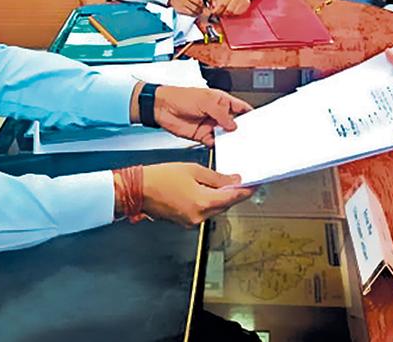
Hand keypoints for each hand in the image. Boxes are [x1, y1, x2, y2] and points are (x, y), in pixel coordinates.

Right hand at [141, 163, 255, 226]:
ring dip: (221, 197)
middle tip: (241, 181)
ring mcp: (191, 221)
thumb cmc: (160, 178)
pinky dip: (208, 201)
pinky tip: (207, 190)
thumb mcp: (193, 170)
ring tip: (223, 183)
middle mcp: (199, 217)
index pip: (233, 198)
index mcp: (203, 203)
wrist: (138, 189)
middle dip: (233, 194)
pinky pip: (203, 212)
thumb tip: (234, 181)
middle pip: (225, 205)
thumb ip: (216, 178)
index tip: (255, 185)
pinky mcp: (185, 222)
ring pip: (214, 209)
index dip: (246, 191)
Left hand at [149, 85, 252, 145]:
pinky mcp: (202, 136)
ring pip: (226, 135)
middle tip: (252, 138)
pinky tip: (225, 149)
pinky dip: (220, 147)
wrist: (162, 108)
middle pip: (235, 123)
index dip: (250, 114)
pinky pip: (215, 143)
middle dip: (243, 130)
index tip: (259, 122)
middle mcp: (218, 113)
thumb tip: (233, 125)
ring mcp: (211, 125)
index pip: (241, 108)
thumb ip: (221, 114)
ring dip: (231, 140)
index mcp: (222, 101)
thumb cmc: (181, 96)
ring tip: (240, 146)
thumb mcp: (205, 101)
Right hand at [168, 0, 209, 15]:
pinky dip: (195, 14)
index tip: (214, 5)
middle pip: (199, 2)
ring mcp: (183, 1)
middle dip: (205, 7)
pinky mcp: (180, 8)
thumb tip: (213, 3)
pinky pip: (191, 13)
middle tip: (208, 10)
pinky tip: (195, 13)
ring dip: (201, 12)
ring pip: (195, 9)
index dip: (210, 0)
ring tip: (201, 11)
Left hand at [209, 0, 250, 16]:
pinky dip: (233, 14)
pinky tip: (231, 12)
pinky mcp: (246, 4)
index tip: (213, 13)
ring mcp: (243, 0)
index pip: (222, 4)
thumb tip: (213, 7)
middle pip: (228, 10)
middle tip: (218, 14)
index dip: (217, 10)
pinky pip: (238, 13)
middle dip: (222, 13)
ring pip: (233, 13)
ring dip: (227, 15)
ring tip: (224, 13)